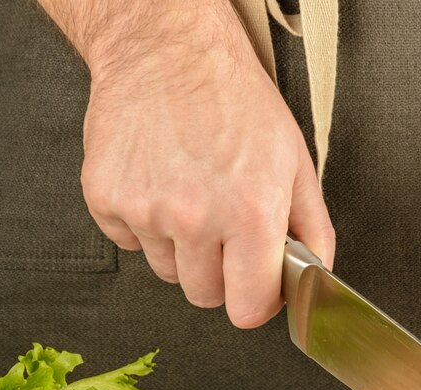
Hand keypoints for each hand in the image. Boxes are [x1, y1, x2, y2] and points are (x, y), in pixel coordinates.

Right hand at [76, 3, 334, 325]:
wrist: (167, 48)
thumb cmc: (234, 98)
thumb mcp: (294, 160)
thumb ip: (312, 227)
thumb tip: (316, 273)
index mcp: (250, 212)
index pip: (248, 309)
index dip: (255, 301)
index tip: (255, 286)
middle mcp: (195, 216)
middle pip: (204, 296)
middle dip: (219, 274)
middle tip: (224, 228)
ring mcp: (144, 209)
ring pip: (166, 271)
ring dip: (180, 248)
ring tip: (191, 195)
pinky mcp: (104, 198)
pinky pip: (128, 243)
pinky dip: (143, 223)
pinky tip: (159, 183)